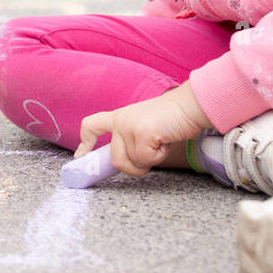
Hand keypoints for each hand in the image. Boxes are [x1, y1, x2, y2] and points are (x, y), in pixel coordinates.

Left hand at [73, 84, 211, 177]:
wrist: (190, 106)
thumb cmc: (174, 118)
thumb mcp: (146, 125)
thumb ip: (132, 137)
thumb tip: (126, 161)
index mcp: (120, 116)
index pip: (92, 125)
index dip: (84, 143)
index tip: (81, 156)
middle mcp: (121, 120)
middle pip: (115, 159)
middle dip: (134, 167)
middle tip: (150, 158)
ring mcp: (129, 126)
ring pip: (130, 163)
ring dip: (148, 162)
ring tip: (160, 144)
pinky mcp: (140, 133)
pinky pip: (145, 160)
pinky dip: (159, 157)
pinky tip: (165, 142)